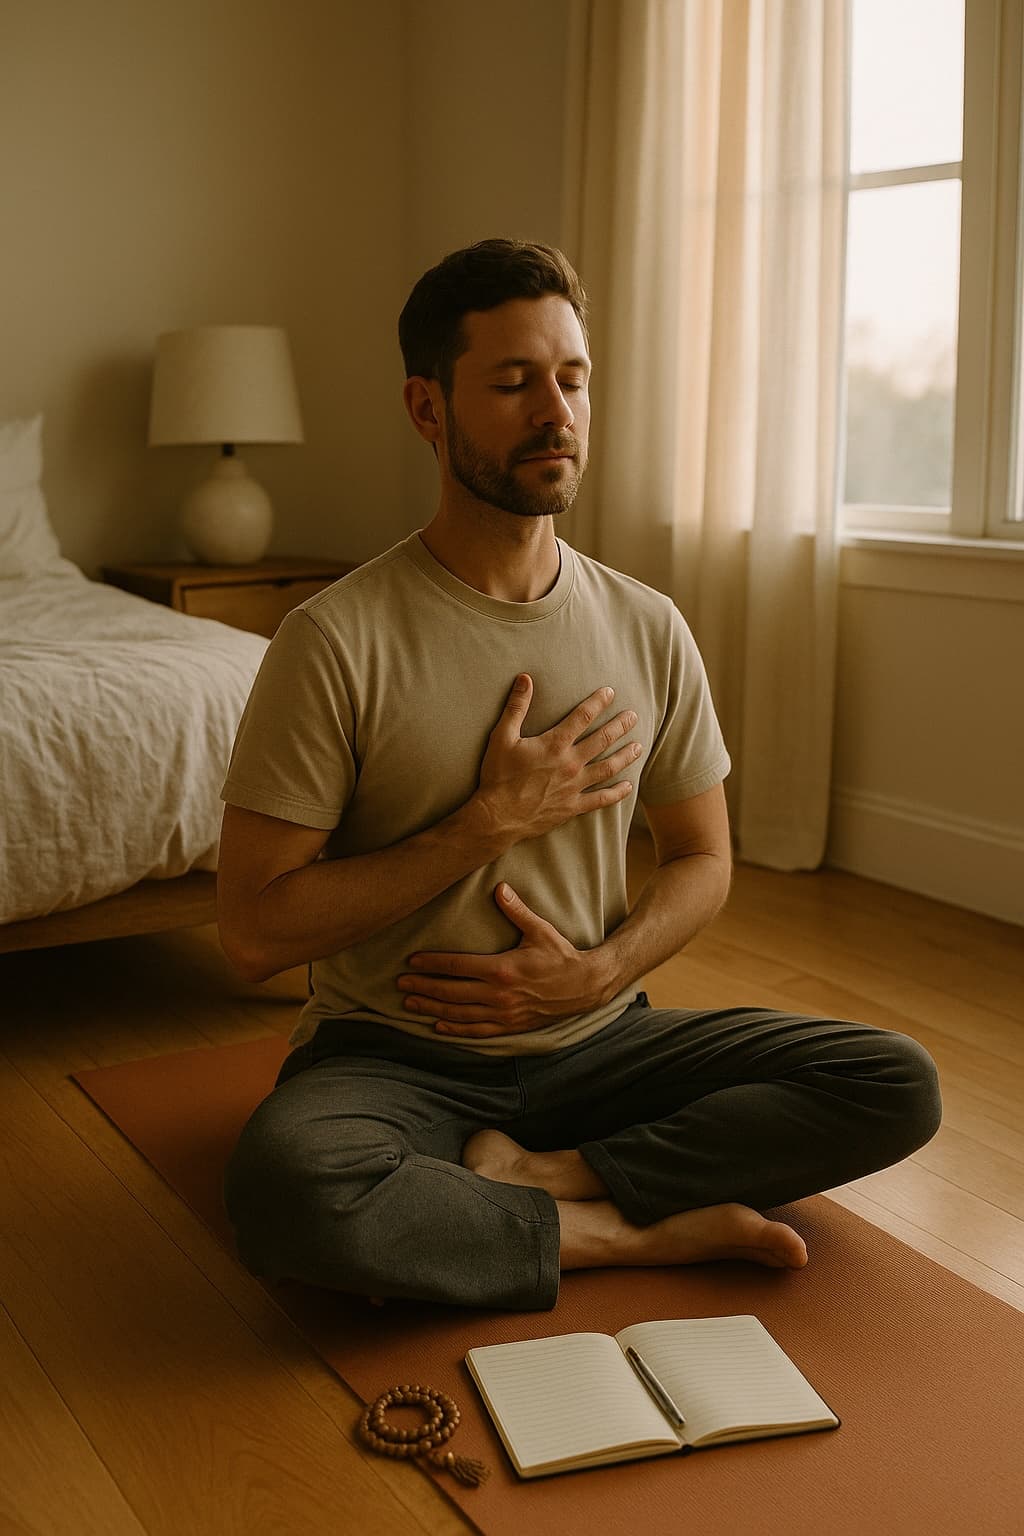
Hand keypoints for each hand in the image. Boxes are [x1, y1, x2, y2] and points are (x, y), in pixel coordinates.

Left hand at [397, 883, 606, 1037]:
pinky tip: (437, 1027)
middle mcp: (499, 994)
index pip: (457, 966)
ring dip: (432, 1009)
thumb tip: (499, 888)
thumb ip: (517, 911)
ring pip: (459, 1014)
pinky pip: (477, 1031)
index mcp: (502, 969)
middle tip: (400, 985)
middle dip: (423, 988)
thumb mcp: (540, 930)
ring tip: (410, 1005)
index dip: (431, 964)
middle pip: (451, 992)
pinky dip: (455, 1030)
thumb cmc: (561, 956)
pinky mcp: (510, 1027)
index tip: (410, 962)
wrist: (585, 987)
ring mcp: (503, 1014)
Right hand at [473, 675, 640, 845]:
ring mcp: (574, 786)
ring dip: (625, 755)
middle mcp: (570, 763)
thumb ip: (516, 707)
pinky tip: (628, 786)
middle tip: (633, 716)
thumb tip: (525, 679)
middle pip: (602, 740)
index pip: (583, 716)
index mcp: (554, 744)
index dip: (598, 702)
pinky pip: (601, 799)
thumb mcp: (502, 737)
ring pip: (608, 768)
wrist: (498, 816)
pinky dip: (617, 793)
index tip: (610, 693)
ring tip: (638, 746)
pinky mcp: (573, 806)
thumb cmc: (498, 776)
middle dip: (619, 726)